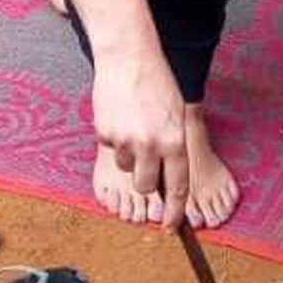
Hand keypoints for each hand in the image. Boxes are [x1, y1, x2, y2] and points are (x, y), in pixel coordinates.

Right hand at [92, 47, 190, 228]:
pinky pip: (110, 149)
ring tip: (133, 126)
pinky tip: (120, 115)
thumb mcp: (176, 116)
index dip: (173, 212)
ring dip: (128, 156)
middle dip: (145, 182)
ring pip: (126, 168)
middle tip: (144, 161)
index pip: (177, 188)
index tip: (169, 225)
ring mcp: (126, 140)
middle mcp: (151, 145)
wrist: (128, 57)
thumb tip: (168, 179)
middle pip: (146, 186)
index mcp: (174, 142)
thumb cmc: (157, 84)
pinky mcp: (105, 133)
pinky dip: (114, 138)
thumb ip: (173, 147)